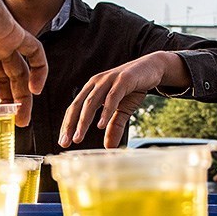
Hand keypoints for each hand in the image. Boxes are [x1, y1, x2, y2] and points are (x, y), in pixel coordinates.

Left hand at [59, 52, 177, 148]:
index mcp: (92, 89)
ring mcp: (108, 80)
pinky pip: (111, 97)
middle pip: (78, 105)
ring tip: (78, 137)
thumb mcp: (122, 110)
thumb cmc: (133, 88)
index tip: (63, 141)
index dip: (68, 124)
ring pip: (91, 102)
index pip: (75, 108)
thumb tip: (108, 147)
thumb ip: (114, 126)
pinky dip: (105, 111)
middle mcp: (96, 83)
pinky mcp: (123, 80)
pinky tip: (101, 125)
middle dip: (70, 125)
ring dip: (83, 121)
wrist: (152, 68)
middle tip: (65, 142)